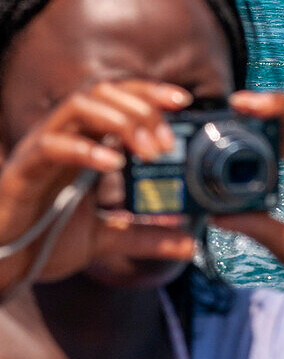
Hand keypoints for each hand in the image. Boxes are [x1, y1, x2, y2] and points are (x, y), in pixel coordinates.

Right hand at [0, 80, 192, 286]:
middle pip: (102, 92)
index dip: (149, 92)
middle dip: (141, 108)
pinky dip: (85, 149)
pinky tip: (112, 164)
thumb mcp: (106, 238)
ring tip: (147, 151)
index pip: (117, 97)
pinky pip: (51, 146)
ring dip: (119, 121)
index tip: (183, 101)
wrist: (4, 266)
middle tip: (167, 144)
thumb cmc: (45, 239)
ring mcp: (41, 149)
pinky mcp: (22, 170)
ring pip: (78, 107)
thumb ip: (145, 236)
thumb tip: (189, 244)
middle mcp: (63, 136)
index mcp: (83, 141)